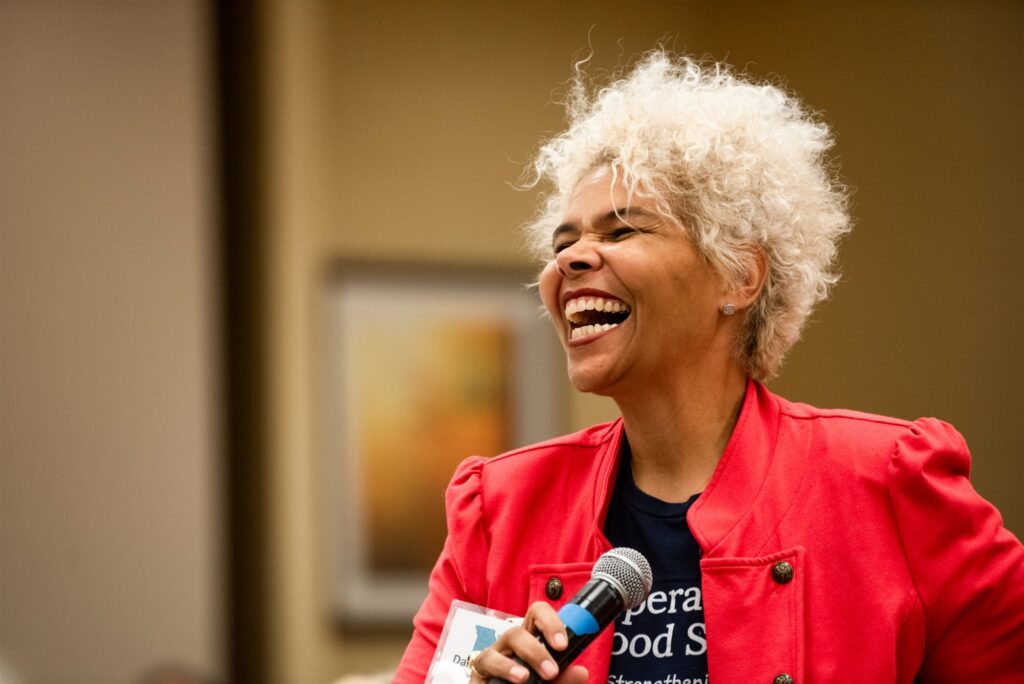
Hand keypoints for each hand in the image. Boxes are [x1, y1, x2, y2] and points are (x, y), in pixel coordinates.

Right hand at [468, 601, 588, 682]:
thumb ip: (564, 680)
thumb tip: (580, 672)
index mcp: (532, 641)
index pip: (538, 615)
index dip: (550, 622)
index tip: (562, 644)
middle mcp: (511, 646)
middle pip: (516, 631)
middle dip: (535, 650)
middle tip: (551, 672)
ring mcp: (493, 657)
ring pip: (497, 648)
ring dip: (512, 663)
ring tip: (525, 678)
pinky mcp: (479, 671)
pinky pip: (485, 663)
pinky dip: (502, 670)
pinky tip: (512, 681)